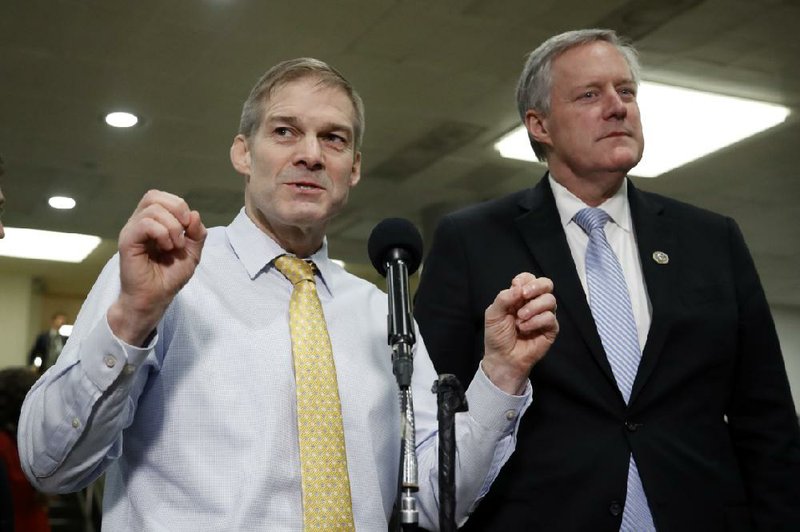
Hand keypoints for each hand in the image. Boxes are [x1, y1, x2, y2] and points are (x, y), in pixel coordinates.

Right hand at [107, 190, 206, 345]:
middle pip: (154, 196)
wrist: (154, 299)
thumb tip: (194, 214)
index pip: (162, 197)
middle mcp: (139, 223)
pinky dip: (162, 233)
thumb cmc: (169, 277)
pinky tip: (166, 247)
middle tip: (183, 233)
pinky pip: (144, 224)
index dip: (180, 206)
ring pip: (152, 209)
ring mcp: (132, 231)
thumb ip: (196, 233)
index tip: (189, 228)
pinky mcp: (127, 242)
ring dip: (172, 227)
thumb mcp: (192, 253)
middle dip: (177, 209)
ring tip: (174, 246)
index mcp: (153, 222)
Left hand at [481, 272, 558, 394]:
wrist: (503, 358)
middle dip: (536, 287)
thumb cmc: (497, 336)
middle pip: (546, 284)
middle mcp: (534, 303)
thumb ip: (504, 298)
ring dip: (533, 307)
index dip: (524, 280)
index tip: (515, 289)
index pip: (529, 278)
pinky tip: (525, 329)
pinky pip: (550, 317)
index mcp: (520, 297)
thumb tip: (518, 287)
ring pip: (550, 300)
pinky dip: (536, 321)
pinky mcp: (551, 329)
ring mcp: (544, 315)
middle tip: (524, 296)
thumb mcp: (493, 314)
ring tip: (520, 319)